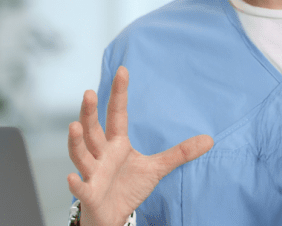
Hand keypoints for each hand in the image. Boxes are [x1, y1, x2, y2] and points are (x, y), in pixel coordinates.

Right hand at [67, 66, 213, 225]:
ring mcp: (93, 173)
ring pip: (81, 154)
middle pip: (92, 130)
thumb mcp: (157, 168)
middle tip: (89, 92)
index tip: (123, 70)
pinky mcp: (89, 194)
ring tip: (73, 126)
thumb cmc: (128, 187)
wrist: (113, 215)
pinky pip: (81, 188)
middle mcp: (101, 154)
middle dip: (89, 112)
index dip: (119, 93)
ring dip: (76, 141)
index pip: (117, 114)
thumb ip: (180, 153)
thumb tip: (210, 140)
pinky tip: (72, 178)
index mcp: (116, 143)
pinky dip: (75, 184)